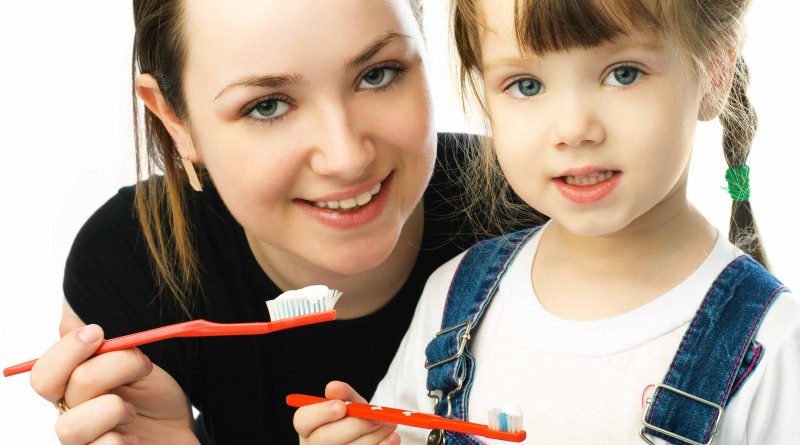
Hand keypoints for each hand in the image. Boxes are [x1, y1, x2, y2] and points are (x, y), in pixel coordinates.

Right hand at [29, 314, 198, 444]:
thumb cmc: (156, 401)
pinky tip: (133, 437)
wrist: (179, 433)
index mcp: (73, 388)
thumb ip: (105, 351)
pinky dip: (119, 441)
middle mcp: (69, 415)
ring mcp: (82, 441)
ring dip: (112, 409)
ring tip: (132, 411)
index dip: (66, 349)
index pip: (44, 371)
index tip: (98, 333)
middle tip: (140, 365)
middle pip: (51, 389)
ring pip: (70, 426)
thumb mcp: (138, 368)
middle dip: (101, 368)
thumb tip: (68, 322)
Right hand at [294, 381, 399, 444]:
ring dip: (372, 437)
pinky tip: (391, 439)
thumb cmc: (354, 419)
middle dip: (354, 426)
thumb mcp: (350, 404)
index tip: (342, 406)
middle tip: (376, 418)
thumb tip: (333, 387)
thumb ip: (344, 395)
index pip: (302, 420)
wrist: (368, 436)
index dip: (321, 413)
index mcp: (308, 426)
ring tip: (390, 424)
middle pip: (323, 439)